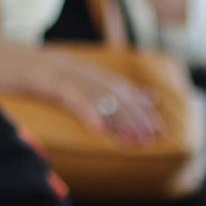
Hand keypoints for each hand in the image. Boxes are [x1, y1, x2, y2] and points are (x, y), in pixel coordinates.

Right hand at [43, 49, 162, 143]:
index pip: (135, 100)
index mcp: (113, 83)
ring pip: (105, 105)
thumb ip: (131, 91)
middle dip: (138, 122)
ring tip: (131, 138)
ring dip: (120, 122)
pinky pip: (80, 105)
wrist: (44, 66)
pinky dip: (90, 116)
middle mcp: (102, 84)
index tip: (161, 131)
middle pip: (124, 105)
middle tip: (149, 139)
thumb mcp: (108, 82)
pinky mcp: (66, 91)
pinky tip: (99, 130)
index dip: (148, 115)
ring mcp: (85, 87)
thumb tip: (155, 98)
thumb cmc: (78, 79)